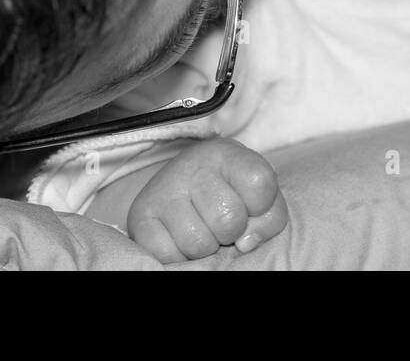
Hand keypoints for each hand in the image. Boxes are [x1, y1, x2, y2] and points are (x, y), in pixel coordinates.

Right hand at [126, 137, 287, 261]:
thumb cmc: (230, 192)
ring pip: (199, 244)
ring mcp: (163, 190)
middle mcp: (192, 167)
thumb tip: (245, 244)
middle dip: (232, 232)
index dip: (261, 206)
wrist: (180, 186)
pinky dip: (180, 256)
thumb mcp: (258, 196)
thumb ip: (269, 218)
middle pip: (229, 220)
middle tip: (222, 222)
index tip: (251, 204)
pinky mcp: (140, 217)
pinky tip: (180, 236)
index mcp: (227, 154)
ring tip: (202, 228)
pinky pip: (169, 256)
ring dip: (206, 247)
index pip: (260, 183)